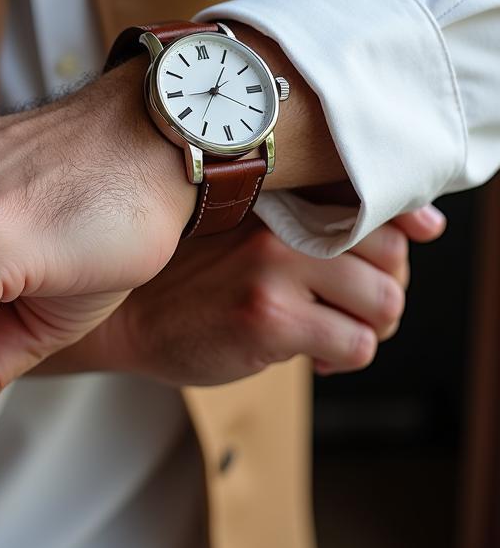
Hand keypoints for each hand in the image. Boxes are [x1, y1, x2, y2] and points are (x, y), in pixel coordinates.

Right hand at [28, 206, 445, 384]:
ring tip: (329, 330)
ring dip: (367, 326)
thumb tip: (423, 226)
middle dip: (381, 287)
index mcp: (272, 189)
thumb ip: (308, 217)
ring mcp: (272, 264)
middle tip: (345, 305)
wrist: (124, 315)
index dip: (402, 225)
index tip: (416, 237)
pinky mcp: (269, 316)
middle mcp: (277, 217)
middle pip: (390, 251)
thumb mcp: (239, 224)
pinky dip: (344, 358)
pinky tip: (309, 356)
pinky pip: (357, 344)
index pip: (367, 193)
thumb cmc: (186, 273)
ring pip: (386, 300)